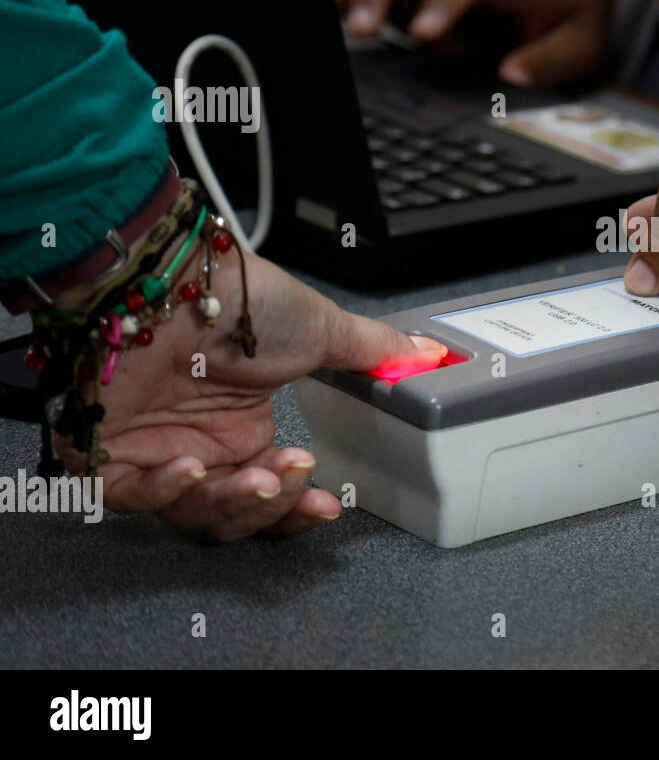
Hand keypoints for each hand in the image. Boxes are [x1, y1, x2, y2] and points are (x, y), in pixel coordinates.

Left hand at [52, 249, 445, 540]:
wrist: (171, 274)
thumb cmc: (237, 296)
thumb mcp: (320, 329)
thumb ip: (372, 353)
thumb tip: (425, 356)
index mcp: (241, 427)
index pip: (270, 492)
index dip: (297, 508)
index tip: (326, 505)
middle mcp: (197, 443)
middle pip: (235, 516)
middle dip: (269, 508)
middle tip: (289, 480)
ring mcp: (149, 450)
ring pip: (190, 515)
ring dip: (228, 503)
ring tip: (255, 476)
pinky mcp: (100, 452)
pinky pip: (132, 497)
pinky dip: (164, 490)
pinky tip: (190, 466)